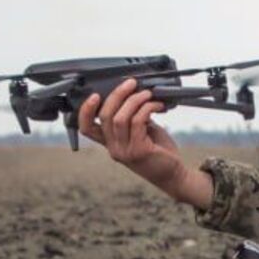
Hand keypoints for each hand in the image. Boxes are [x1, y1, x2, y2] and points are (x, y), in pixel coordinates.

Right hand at [78, 78, 211, 208]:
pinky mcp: (139, 151)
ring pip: (120, 117)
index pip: (86, 128)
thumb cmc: (158, 152)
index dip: (85, 111)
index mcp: (110, 143)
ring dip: (135, 100)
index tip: (95, 95)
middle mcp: (113, 148)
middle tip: (131, 83)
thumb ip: (131, 117)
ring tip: (148, 94)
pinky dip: (147, 108)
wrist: (173, 175)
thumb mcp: (140, 132)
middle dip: (118, 94)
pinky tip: (157, 106)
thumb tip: (131, 93)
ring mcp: (124, 151)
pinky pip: (138, 121)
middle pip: (105, 116)